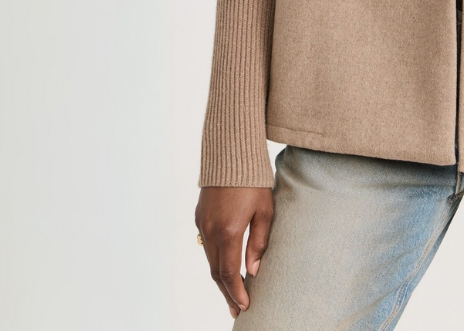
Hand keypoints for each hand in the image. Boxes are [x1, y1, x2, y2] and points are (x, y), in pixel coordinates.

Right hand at [195, 186, 273, 317]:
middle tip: (237, 310)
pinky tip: (224, 265)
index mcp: (229, 231)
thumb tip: (253, 271)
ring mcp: (202, 224)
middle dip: (227, 292)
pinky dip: (215, 260)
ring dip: (220, 278)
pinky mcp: (199, 217)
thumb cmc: (254, 179)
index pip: (229, 273)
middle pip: (216, 272)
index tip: (245, 306)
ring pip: (209, 260)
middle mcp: (211, 231)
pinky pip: (206, 245)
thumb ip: (259, 243)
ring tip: (232, 292)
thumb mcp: (265, 210)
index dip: (236, 292)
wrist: (230, 152)